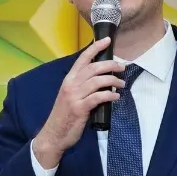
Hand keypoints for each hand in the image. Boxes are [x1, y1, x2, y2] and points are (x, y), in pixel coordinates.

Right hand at [32, 37, 125, 167]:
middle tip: (122, 68)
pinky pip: (98, 97)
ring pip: (97, 81)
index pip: (82, 58)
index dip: (95, 48)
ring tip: (121, 84)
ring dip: (113, 81)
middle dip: (110, 65)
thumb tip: (102, 80)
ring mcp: (74, 96)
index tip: (107, 41)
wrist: (54, 134)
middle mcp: (71, 84)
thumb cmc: (64, 115)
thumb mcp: (71, 96)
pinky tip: (116, 97)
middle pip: (93, 68)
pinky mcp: (80, 108)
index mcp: (69, 79)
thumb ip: (83, 87)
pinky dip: (109, 95)